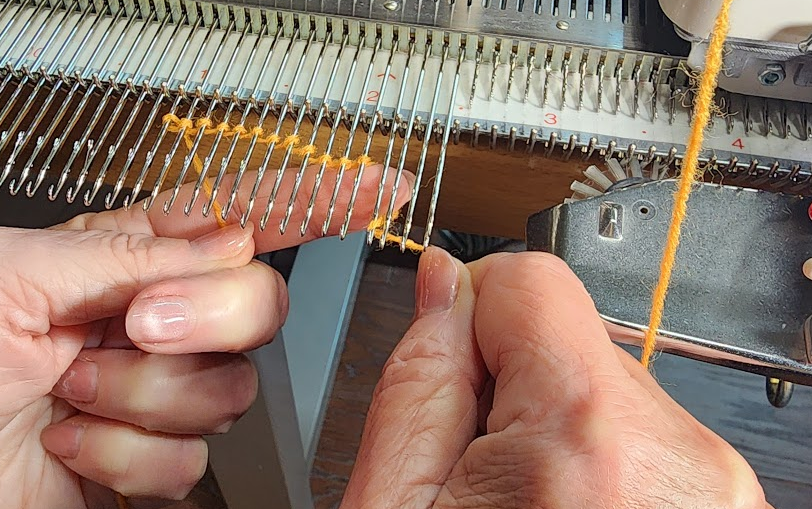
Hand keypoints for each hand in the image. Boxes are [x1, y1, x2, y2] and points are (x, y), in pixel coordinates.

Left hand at [0, 165, 413, 508]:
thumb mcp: (19, 276)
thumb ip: (133, 251)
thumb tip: (232, 241)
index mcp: (128, 256)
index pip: (244, 212)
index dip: (316, 196)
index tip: (378, 185)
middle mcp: (159, 320)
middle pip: (259, 303)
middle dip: (206, 316)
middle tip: (136, 323)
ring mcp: (163, 390)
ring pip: (231, 389)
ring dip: (142, 398)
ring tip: (70, 393)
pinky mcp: (156, 459)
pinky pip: (194, 462)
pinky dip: (126, 460)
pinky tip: (74, 446)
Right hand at [341, 249, 770, 508]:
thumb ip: (418, 380)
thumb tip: (443, 284)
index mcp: (582, 443)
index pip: (530, 280)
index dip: (470, 318)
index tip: (454, 378)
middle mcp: (675, 460)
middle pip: (569, 335)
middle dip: (508, 387)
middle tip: (479, 478)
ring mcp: (713, 487)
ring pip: (603, 385)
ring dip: (551, 430)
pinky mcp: (721, 504)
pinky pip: (637, 434)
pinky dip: (591, 462)